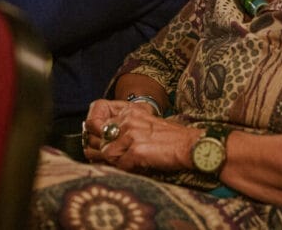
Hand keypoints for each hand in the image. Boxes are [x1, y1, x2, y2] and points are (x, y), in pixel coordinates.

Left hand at [82, 100, 200, 172]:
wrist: (190, 146)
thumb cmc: (169, 139)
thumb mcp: (145, 123)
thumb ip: (123, 127)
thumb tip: (96, 143)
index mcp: (129, 111)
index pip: (95, 116)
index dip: (91, 129)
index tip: (93, 139)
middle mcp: (128, 120)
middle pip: (98, 137)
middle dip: (100, 151)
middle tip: (109, 158)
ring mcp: (131, 134)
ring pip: (107, 154)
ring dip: (115, 162)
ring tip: (128, 163)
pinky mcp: (136, 150)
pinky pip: (120, 165)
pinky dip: (127, 170)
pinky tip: (138, 166)